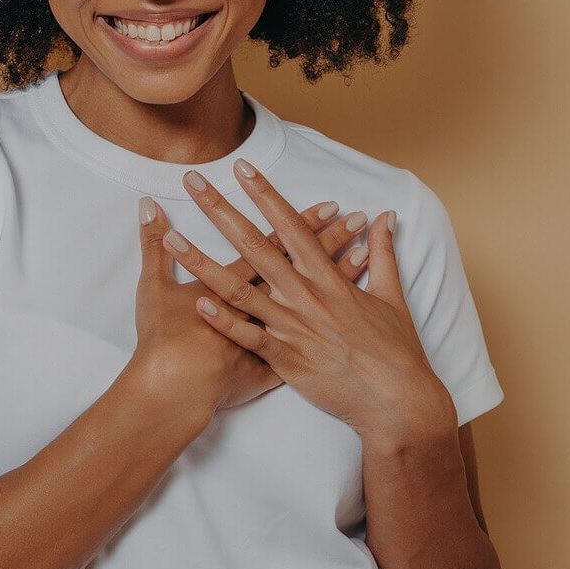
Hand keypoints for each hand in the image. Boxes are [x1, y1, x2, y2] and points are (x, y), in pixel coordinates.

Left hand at [161, 159, 458, 441]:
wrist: (398, 401)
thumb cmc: (396, 349)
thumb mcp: (393, 295)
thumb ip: (384, 252)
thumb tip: (385, 216)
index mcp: (329, 278)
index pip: (291, 226)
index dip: (265, 194)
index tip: (240, 168)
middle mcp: (306, 296)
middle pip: (256, 245)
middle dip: (221, 211)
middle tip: (193, 183)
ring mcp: (293, 327)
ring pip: (239, 289)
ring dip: (203, 263)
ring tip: (171, 238)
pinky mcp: (285, 359)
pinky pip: (248, 337)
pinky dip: (222, 321)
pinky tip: (196, 303)